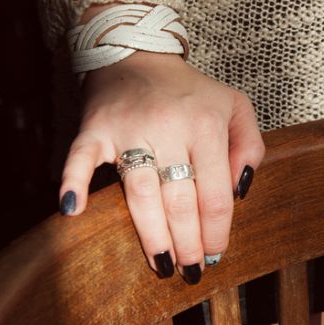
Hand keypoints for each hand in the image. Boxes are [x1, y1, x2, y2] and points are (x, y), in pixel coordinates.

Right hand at [58, 51, 265, 283]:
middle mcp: (169, 127)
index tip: (216, 254)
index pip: (215, 192)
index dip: (216, 230)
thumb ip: (250, 147)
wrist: (139, 55)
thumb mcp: (236, 108)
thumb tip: (240, 192)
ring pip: (140, 192)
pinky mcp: (95, 127)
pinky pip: (80, 158)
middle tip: (191, 269)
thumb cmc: (192, 92)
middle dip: (188, 242)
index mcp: (207, 125)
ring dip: (151, 234)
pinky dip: (73, 182)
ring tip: (162, 264)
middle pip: (179, 200)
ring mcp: (129, 128)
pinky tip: (73, 212)